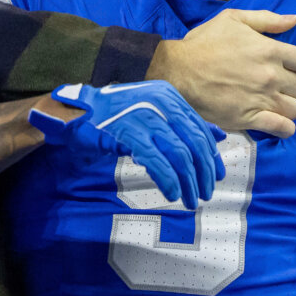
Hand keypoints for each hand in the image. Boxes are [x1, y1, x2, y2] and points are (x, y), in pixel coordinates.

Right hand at [31, 82, 225, 207]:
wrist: (77, 113)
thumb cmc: (115, 115)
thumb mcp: (154, 112)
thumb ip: (184, 123)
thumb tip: (218, 135)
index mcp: (168, 96)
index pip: (198, 128)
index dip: (211, 155)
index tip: (216, 176)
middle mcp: (160, 102)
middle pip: (193, 142)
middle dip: (203, 172)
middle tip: (205, 193)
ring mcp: (144, 116)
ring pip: (178, 153)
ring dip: (188, 181)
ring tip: (190, 199)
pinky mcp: (128, 133)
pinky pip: (156, 161)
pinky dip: (168, 180)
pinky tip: (171, 193)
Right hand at [147, 9, 295, 136]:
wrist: (178, 71)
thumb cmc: (204, 43)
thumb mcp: (233, 19)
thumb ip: (266, 19)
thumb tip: (293, 20)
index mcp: (270, 50)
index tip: (292, 68)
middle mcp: (271, 76)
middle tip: (281, 86)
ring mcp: (262, 99)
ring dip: (290, 107)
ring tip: (277, 103)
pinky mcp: (249, 118)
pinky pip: (282, 128)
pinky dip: (285, 128)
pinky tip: (277, 121)